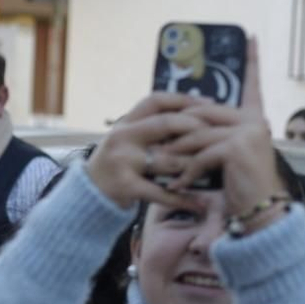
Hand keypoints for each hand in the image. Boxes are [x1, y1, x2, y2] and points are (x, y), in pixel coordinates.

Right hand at [86, 92, 211, 211]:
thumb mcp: (127, 141)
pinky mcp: (125, 186)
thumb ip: (151, 130)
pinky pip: (161, 192)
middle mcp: (121, 138)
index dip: (184, 99)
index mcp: (124, 124)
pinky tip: (199, 203)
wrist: (87, 196)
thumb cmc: (116, 167)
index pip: (155, 101)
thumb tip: (194, 116)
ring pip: (168, 159)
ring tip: (215, 168)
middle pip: (165, 124)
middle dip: (195, 128)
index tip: (209, 104)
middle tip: (217, 136)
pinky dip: (182, 198)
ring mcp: (122, 161)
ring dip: (195, 165)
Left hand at [155, 39, 287, 227]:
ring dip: (175, 154)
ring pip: (197, 134)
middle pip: (204, 114)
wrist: (259, 214)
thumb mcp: (223, 156)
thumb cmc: (239, 187)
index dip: (252, 62)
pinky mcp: (237, 147)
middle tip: (154, 141)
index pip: (253, 86)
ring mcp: (248, 132)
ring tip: (160, 169)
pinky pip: (200, 154)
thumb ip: (210, 136)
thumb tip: (180, 123)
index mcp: (254, 119)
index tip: (252, 37)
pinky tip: (178, 187)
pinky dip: (185, 172)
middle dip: (176, 129)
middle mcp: (254, 121)